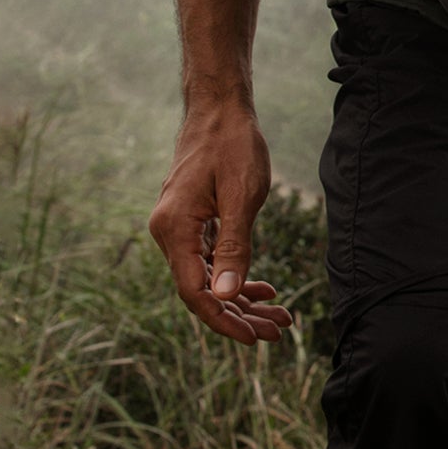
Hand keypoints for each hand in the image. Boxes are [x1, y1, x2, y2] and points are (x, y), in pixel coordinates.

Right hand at [148, 103, 292, 344]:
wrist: (220, 109)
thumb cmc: (233, 145)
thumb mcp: (242, 195)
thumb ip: (234, 245)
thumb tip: (226, 294)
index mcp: (175, 230)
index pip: (195, 292)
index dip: (224, 320)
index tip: (255, 338)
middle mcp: (168, 233)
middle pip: (202, 291)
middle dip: (240, 315)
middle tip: (279, 331)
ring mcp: (178, 227)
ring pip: (208, 278)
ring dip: (242, 299)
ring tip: (279, 316)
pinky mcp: (191, 221)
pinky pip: (210, 259)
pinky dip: (235, 275)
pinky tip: (263, 288)